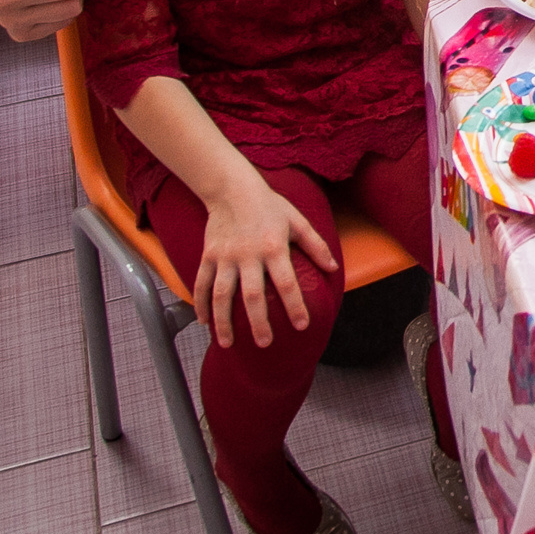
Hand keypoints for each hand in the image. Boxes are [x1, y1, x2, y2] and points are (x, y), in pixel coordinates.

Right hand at [195, 178, 338, 348]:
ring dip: (224, 321)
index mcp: (274, 248)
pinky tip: (205, 323)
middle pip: (252, 296)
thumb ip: (316, 245)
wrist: (233, 189)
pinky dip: (200, 305)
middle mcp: (248, 255)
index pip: (287, 283)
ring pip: (221, 295)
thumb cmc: (271, 206)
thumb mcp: (298, 221)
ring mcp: (225, 257)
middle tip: (264, 344)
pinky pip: (201, 284)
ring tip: (228, 343)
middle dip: (258, 322)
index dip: (295, 306)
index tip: (301, 326)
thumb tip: (334, 268)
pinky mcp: (208, 256)